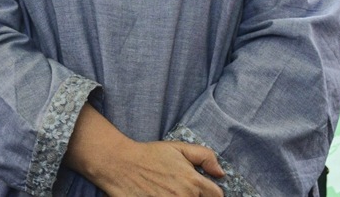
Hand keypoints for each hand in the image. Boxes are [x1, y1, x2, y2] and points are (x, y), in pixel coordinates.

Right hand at [65, 104, 223, 195]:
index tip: (202, 190)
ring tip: (170, 192)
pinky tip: (161, 195)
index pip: (217, 196)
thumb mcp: (178, 148)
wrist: (119, 164)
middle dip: (196, 196)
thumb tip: (220, 173)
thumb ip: (205, 156)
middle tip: (181, 189)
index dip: (212, 193)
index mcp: (193, 182)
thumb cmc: (149, 155)